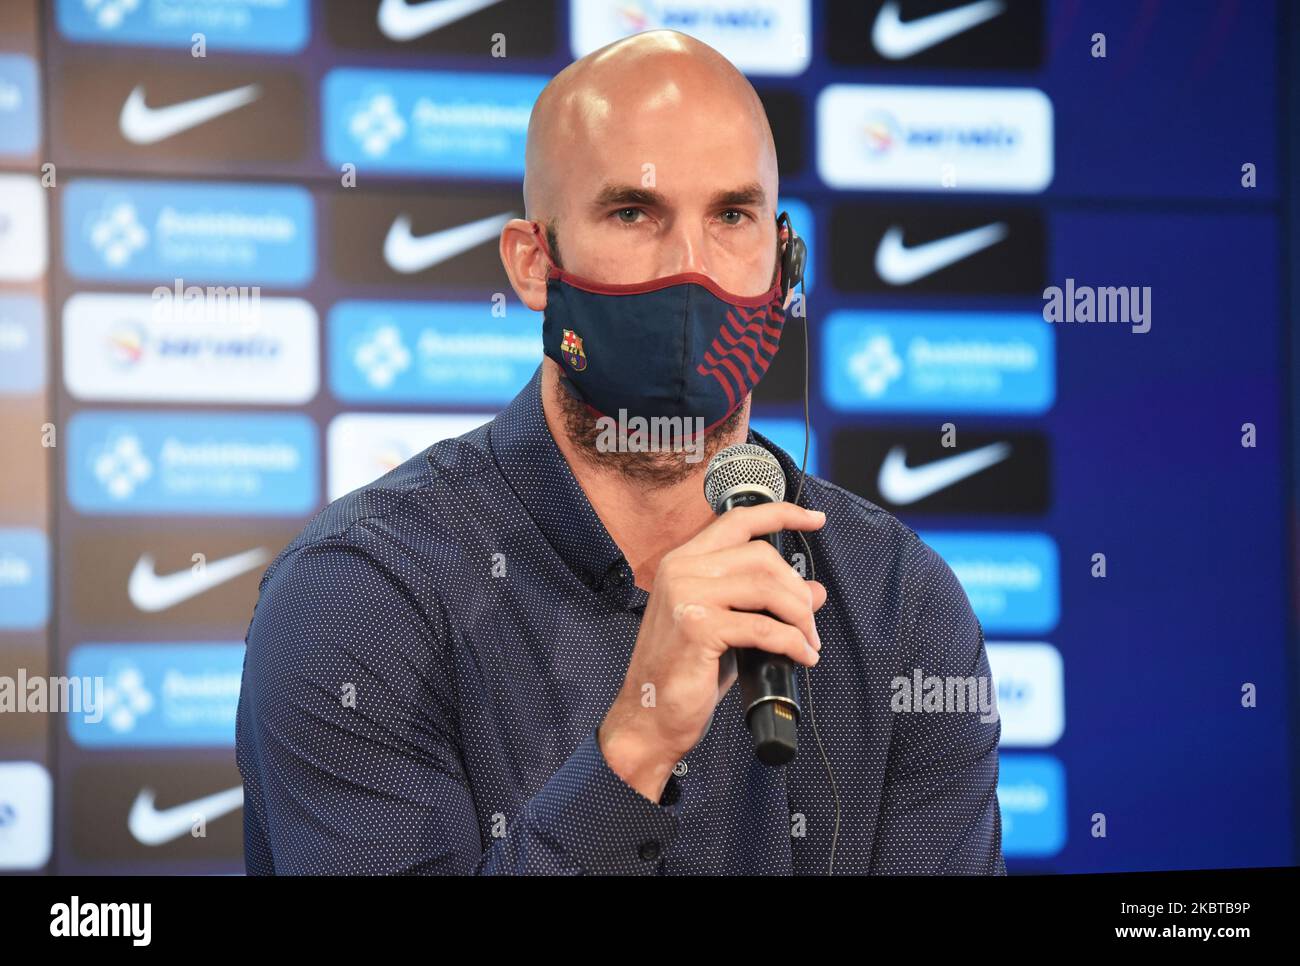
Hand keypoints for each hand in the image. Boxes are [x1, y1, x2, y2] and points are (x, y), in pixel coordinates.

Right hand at [598, 503, 827, 799]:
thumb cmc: (684, 674)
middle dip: (797, 590)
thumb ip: (764, 603)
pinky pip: (762, 627)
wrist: (649, 717)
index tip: (815, 519)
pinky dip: (791, 642)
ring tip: (808, 641)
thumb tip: (814, 590)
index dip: (782, 515)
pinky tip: (801, 657)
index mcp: (684, 561)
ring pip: (766, 586)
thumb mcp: (730, 629)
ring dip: (799, 616)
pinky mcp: (697, 626)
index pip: (738, 520)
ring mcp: (686, 595)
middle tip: (809, 622)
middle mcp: (681, 569)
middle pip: (762, 556)